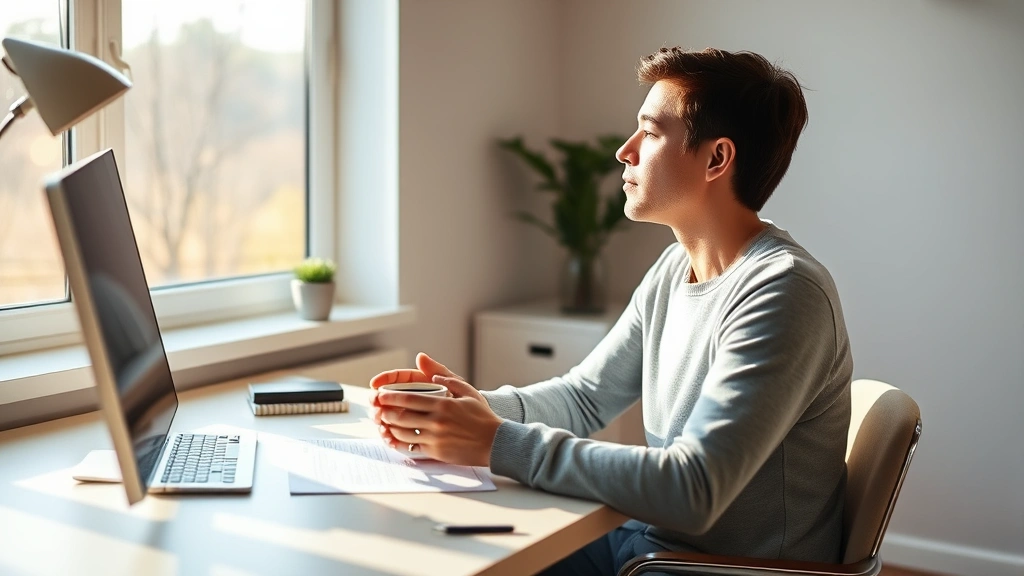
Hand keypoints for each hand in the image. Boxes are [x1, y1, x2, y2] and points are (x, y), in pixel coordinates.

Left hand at [368, 353, 498, 465]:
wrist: (495, 442)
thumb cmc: (482, 417)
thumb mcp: (468, 392)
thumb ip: (448, 378)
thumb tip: (427, 365)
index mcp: (443, 404)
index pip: (409, 399)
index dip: (390, 397)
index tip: (380, 395)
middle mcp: (437, 421)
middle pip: (401, 416)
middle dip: (385, 412)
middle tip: (377, 409)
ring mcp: (435, 438)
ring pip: (403, 433)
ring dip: (390, 427)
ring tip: (384, 423)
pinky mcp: (436, 452)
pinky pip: (412, 448)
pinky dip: (400, 443)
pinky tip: (394, 439)